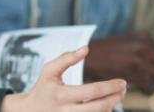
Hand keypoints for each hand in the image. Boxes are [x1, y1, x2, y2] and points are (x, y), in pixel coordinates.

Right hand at [1, 47, 126, 111]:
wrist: (30, 111)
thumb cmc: (43, 89)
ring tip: (116, 95)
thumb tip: (86, 48)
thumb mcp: (48, 71)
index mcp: (61, 95)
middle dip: (116, 98)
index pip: (93, 91)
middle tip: (123, 89)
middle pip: (100, 107)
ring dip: (111, 105)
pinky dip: (102, 111)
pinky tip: (105, 104)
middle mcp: (67, 110)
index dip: (111, 87)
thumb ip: (66, 59)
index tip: (122, 82)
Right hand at [86, 33, 153, 93]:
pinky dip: (149, 89)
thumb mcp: (127, 43)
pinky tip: (145, 90)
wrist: (86, 57)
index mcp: (143, 37)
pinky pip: (149, 83)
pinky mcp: (132, 70)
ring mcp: (138, 57)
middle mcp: (143, 45)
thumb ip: (143, 49)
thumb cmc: (105, 53)